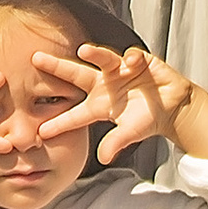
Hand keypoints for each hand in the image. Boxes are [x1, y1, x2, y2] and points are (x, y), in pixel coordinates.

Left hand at [35, 41, 196, 160]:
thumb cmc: (148, 119)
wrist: (172, 106)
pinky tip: (134, 63)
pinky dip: (133, 59)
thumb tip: (102, 158)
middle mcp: (105, 85)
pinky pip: (133, 58)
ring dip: (95, 54)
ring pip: (104, 59)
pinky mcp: (139, 61)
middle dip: (56, 67)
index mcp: (100, 105)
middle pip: (76, 74)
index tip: (40, 130)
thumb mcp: (130, 133)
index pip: (74, 114)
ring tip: (84, 50)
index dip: (59, 122)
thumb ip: (116, 142)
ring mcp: (120, 71)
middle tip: (35, 58)